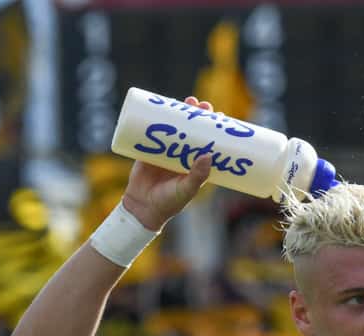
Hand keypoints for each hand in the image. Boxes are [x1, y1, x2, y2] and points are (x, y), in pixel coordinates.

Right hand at [121, 96, 212, 230]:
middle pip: (193, 129)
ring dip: (180, 111)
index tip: (221, 117)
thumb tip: (209, 155)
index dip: (215, 129)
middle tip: (203, 105)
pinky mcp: (148, 148)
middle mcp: (182, 154)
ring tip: (188, 100)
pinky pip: (153, 129)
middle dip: (198, 115)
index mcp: (196, 164)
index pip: (209, 142)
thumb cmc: (170, 202)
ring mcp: (165, 150)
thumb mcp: (187, 189)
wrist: (142, 207)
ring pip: (175, 126)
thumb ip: (198, 176)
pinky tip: (161, 104)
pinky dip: (157, 117)